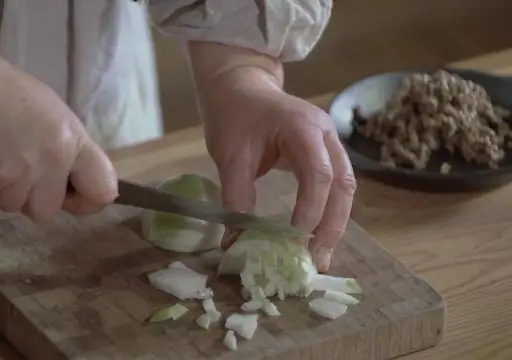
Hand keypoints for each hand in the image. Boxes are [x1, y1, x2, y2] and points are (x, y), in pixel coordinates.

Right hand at [0, 30, 117, 221]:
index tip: (71, 196)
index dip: (87, 201)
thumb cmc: (6, 92)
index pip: (102, 191)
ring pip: (14, 206)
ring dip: (3, 190)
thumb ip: (66, 150)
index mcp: (74, 142)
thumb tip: (67, 178)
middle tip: (17, 172)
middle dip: (32, 198)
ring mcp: (20, 175)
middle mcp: (53, 162)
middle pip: (49, 211)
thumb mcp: (53, 115)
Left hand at [202, 69, 356, 271]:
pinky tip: (316, 236)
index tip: (295, 242)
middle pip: (343, 185)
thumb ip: (235, 198)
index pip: (318, 175)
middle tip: (316, 260)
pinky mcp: (325, 152)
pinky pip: (335, 186)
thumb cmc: (233, 115)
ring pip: (345, 188)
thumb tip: (236, 243)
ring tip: (319, 256)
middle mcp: (326, 135)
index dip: (311, 211)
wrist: (240, 86)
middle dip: (332, 226)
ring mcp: (329, 142)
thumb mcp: (229, 156)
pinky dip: (328, 212)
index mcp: (302, 128)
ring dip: (334, 223)